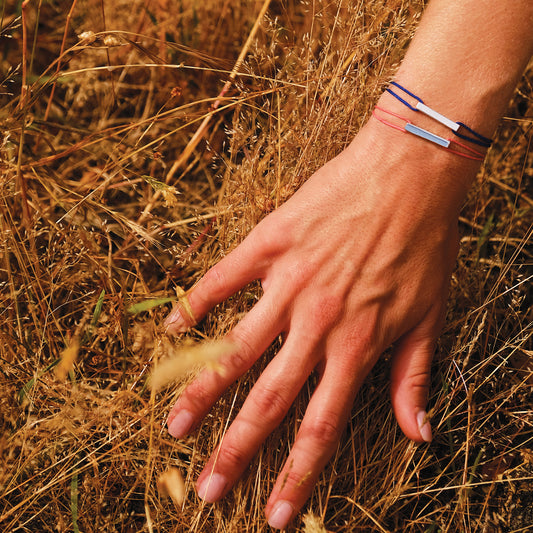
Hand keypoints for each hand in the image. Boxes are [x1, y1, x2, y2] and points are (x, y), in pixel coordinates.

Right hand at [164, 118, 476, 528]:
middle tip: (205, 486)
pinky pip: (223, 278)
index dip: (297, 475)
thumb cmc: (423, 243)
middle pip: (269, 399)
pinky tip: (171, 327)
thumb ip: (415, 377)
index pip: (322, 426)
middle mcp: (315, 322)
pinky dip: (195, 302)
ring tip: (173, 422)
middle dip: (236, 450)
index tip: (272, 513)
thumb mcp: (431, 316)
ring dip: (202, 389)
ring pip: (236, 347)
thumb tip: (420, 435)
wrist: (408, 175)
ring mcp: (288, 282)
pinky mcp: (270, 243)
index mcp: (356, 344)